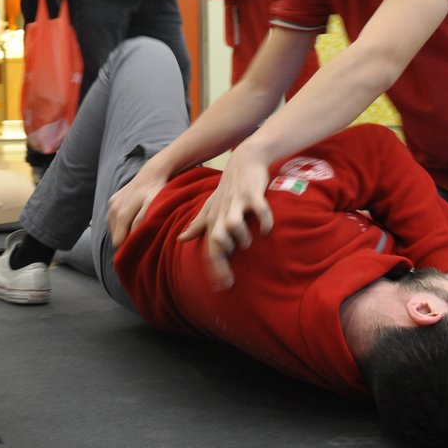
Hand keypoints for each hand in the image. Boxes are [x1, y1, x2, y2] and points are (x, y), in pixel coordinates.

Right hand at [107, 169, 166, 248]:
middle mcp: (113, 210)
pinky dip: (120, 222)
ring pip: (113, 227)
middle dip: (124, 239)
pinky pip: (113, 218)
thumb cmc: (155, 192)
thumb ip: (140, 221)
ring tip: (135, 227)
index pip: (118, 241)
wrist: (151, 173)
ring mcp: (111, 204)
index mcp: (121, 215)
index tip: (136, 248)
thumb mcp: (151, 207)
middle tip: (138, 238)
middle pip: (114, 235)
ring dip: (122, 230)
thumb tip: (131, 236)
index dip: (126, 247)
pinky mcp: (113, 199)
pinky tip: (131, 219)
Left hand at [176, 152, 273, 288]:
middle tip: (231, 279)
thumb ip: (198, 224)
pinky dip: (263, 221)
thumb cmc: (228, 188)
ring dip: (241, 237)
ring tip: (249, 242)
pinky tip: (267, 230)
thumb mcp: (211, 206)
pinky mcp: (253, 193)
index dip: (214, 268)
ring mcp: (238, 202)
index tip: (221, 288)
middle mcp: (223, 212)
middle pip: (217, 240)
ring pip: (233, 224)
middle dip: (222, 261)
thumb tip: (180, 239)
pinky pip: (258, 210)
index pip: (210, 247)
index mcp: (213, 219)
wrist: (245, 160)